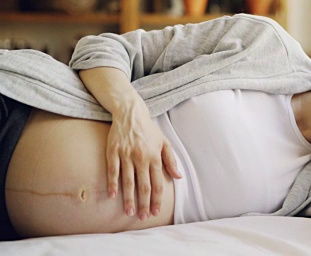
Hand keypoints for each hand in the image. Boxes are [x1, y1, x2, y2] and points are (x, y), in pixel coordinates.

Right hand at [106, 99, 181, 219]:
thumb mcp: (164, 143)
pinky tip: (113, 195)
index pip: (157, 183)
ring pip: (128, 181)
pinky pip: (113, 170)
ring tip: (129, 212)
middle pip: (144, 185)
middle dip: (144, 203)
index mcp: (155, 157)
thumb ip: (171, 160)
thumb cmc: (149, 130)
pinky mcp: (113, 152)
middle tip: (143, 217)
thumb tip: (178, 177)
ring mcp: (126, 155)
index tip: (156, 211)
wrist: (131, 114)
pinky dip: (113, 183)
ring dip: (129, 198)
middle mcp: (141, 158)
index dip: (157, 199)